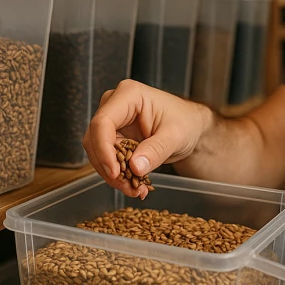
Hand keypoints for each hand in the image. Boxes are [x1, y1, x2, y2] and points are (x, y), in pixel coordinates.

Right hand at [82, 79, 213, 198]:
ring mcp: (112, 121)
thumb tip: (135, 167)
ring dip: (113, 175)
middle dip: (109, 167)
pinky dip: (118, 175)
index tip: (115, 173)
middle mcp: (114, 105)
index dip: (103, 149)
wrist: (189, 127)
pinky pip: (107, 158)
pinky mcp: (113, 137)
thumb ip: (156, 150)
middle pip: (95, 139)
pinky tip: (134, 185)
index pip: (103, 122)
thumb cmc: (185, 122)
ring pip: (97, 152)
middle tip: (129, 187)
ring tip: (135, 189)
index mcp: (128, 95)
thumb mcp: (175, 136)